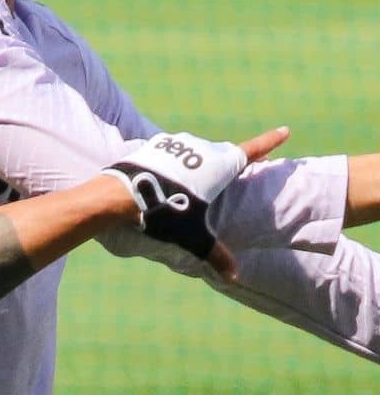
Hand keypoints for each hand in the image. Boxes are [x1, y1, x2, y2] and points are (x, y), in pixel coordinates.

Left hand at [102, 127, 288, 281]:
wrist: (120, 195)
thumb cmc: (166, 213)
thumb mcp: (194, 237)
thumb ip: (216, 254)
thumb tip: (235, 277)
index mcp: (220, 165)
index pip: (253, 150)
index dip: (270, 141)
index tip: (286, 129)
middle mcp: (202, 148)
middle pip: (223, 155)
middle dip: (229, 165)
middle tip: (231, 180)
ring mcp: (177, 143)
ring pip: (196, 153)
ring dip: (197, 167)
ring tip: (189, 190)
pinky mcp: (156, 145)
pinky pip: (172, 154)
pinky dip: (174, 166)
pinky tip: (166, 182)